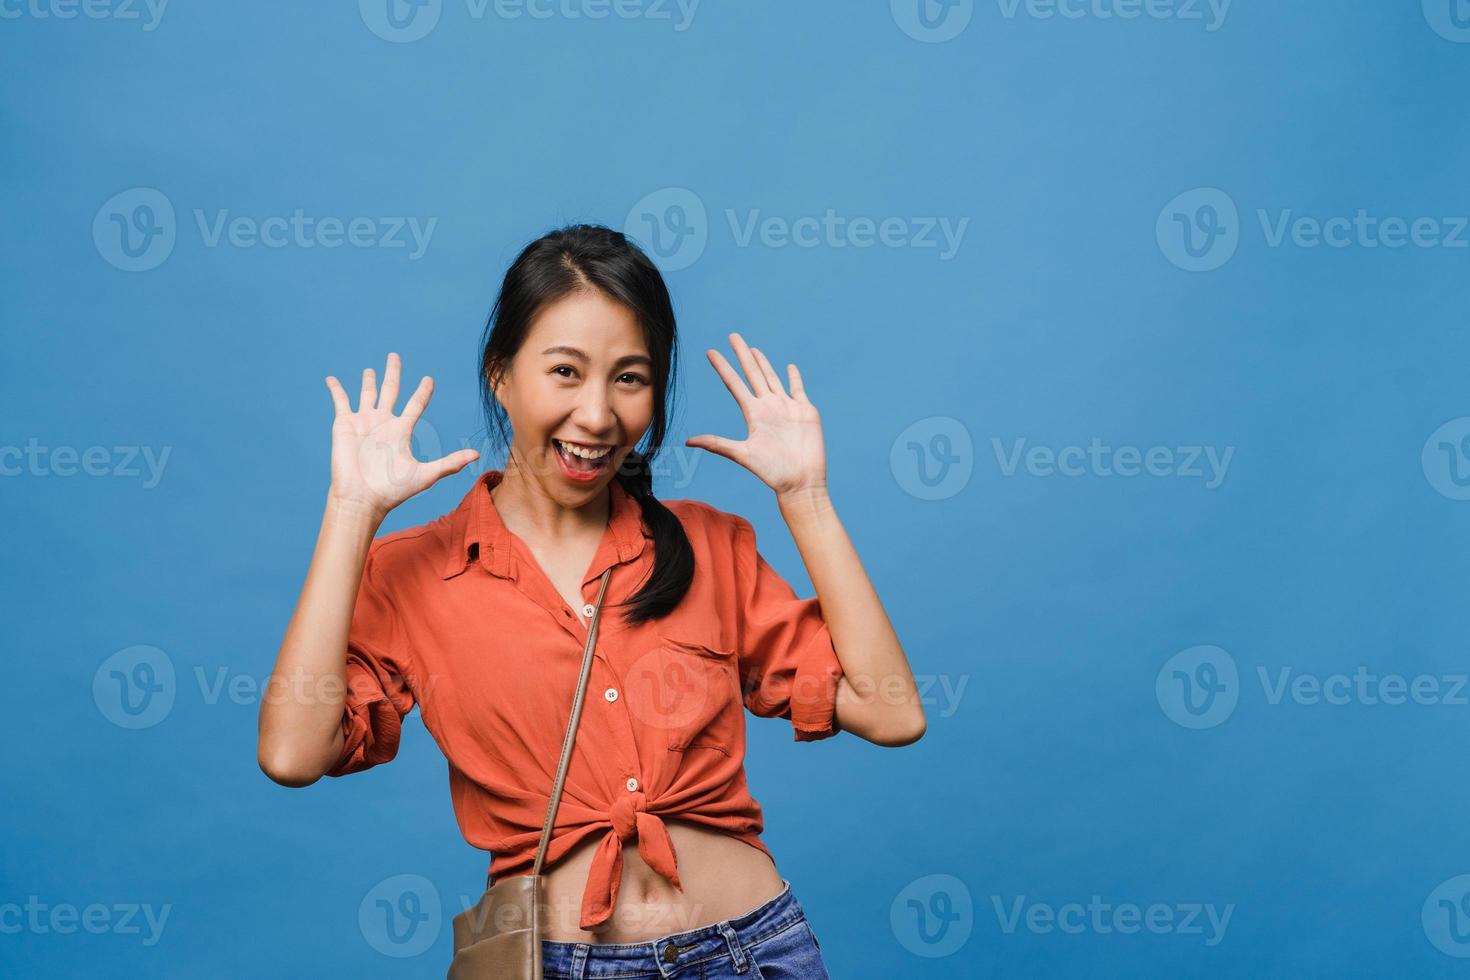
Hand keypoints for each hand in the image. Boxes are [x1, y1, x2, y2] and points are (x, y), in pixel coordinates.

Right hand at [324, 352, 479, 517]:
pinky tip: (331, 379)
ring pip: (366, 394)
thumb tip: (477, 456)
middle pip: (390, 390)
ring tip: (370, 369)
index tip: (429, 379)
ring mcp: (363, 422)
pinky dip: (336, 389)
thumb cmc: (392, 490)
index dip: (423, 391)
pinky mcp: (344, 424)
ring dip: (367, 380)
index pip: (415, 404)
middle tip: (394, 356)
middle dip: (393, 373)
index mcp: (402, 430)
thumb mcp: (425, 475)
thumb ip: (449, 463)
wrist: (362, 498)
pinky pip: (340, 401)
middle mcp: (383, 423)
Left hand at [684, 332, 826, 496]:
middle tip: (733, 336)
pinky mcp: (805, 411)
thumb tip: (688, 442)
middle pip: (753, 374)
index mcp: (753, 414)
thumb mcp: (742, 454)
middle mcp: (768, 407)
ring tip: (753, 349)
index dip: (723, 367)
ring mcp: (786, 407)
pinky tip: (789, 367)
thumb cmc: (772, 472)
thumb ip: (717, 444)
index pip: (734, 384)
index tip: (710, 352)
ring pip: (772, 379)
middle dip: (743, 355)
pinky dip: (794, 377)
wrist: (801, 482)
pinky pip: (798, 389)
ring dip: (763, 363)